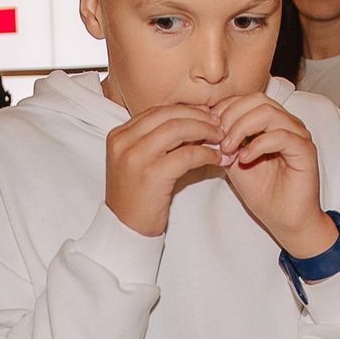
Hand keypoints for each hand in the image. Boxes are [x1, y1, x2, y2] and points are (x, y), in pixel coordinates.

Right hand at [105, 104, 227, 237]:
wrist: (125, 229)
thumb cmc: (136, 197)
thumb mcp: (138, 161)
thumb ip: (156, 141)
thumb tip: (193, 122)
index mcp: (119, 135)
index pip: (156, 111)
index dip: (185, 110)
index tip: (205, 114)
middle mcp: (124, 142)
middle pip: (168, 115)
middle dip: (197, 116)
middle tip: (218, 123)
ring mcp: (136, 157)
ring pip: (178, 128)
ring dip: (204, 130)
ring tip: (220, 137)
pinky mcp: (152, 174)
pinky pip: (187, 154)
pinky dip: (206, 153)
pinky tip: (216, 157)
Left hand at [210, 92, 332, 255]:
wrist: (284, 219)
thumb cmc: (263, 192)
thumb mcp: (234, 162)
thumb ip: (225, 142)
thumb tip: (206, 127)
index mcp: (271, 122)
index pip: (247, 99)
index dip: (225, 109)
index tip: (208, 128)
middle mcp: (287, 123)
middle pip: (257, 100)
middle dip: (231, 116)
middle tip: (217, 138)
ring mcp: (298, 135)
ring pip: (268, 113)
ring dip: (241, 128)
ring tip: (228, 148)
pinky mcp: (305, 150)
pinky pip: (281, 136)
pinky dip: (258, 145)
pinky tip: (244, 159)